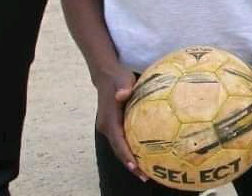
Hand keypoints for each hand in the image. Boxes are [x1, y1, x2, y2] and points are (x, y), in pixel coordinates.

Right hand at [95, 67, 148, 181]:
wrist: (106, 74)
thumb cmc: (117, 77)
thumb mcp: (122, 79)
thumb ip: (123, 87)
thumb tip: (122, 94)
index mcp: (109, 119)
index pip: (117, 140)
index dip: (126, 154)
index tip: (135, 166)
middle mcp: (106, 127)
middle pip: (118, 149)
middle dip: (130, 164)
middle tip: (145, 176)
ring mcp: (108, 128)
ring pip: (118, 147)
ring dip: (130, 160)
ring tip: (145, 172)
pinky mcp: (112, 126)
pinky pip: (121, 142)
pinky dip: (129, 151)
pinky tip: (142, 156)